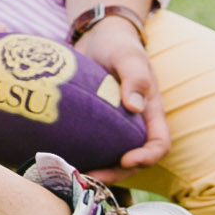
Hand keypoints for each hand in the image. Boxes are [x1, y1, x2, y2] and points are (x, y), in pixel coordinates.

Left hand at [76, 18, 169, 174]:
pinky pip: (90, 147)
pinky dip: (78, 156)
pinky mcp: (93, 126)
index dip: (146, 157)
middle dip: (113, 174)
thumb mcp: (129, 57)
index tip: (126, 160)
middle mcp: (134, 125)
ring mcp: (113, 128)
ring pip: (109, 159)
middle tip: (87, 177)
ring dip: (94, 171)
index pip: (158, 144)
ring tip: (69, 175)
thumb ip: (135, 77)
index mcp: (151, 113)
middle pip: (131, 162)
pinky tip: (56, 160)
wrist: (98, 37)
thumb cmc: (119, 45)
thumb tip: (134, 106)